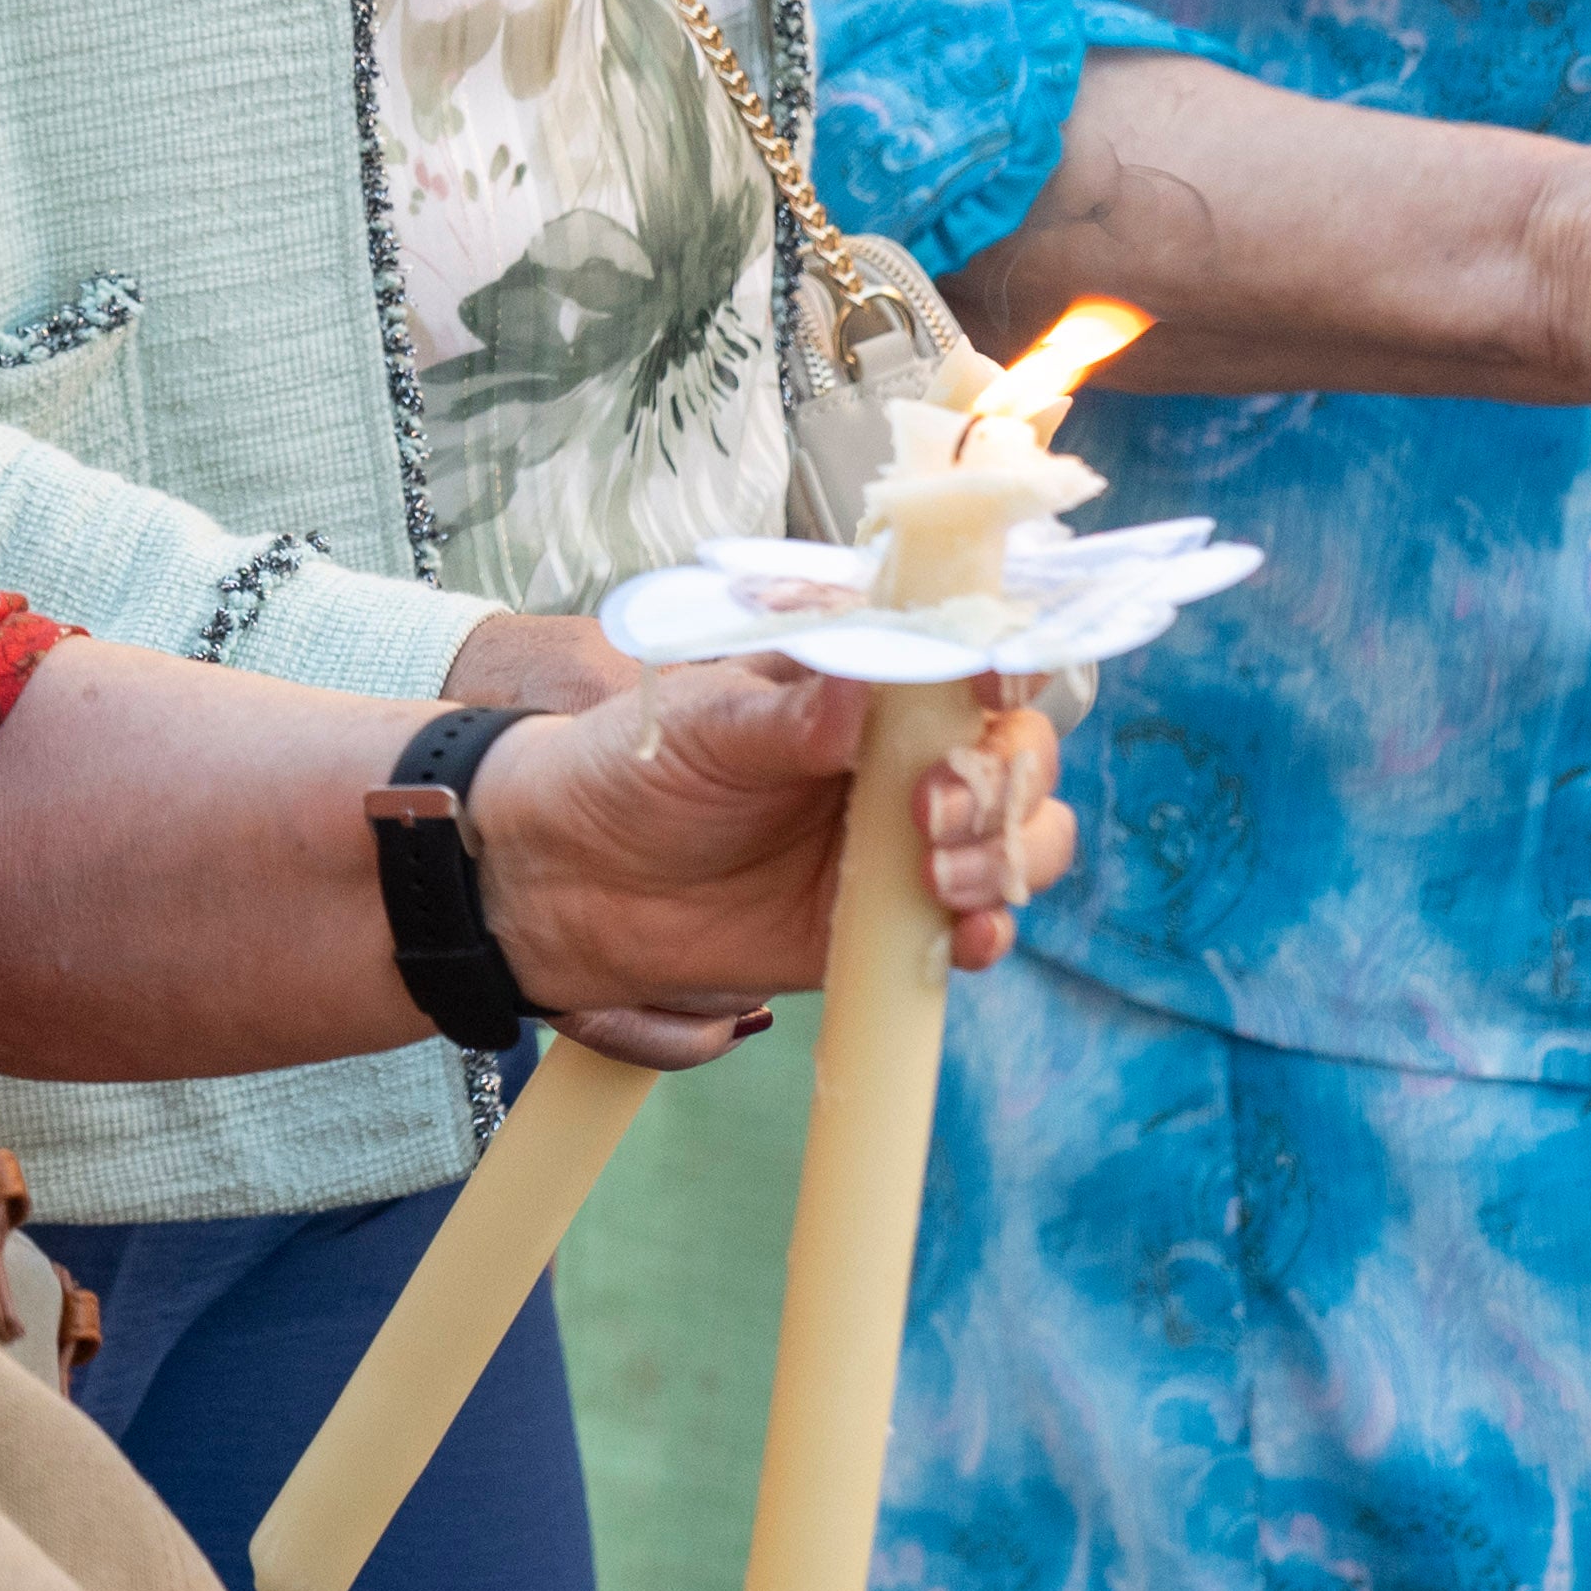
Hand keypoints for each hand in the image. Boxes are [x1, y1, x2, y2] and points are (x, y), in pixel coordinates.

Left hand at [471, 653, 1079, 1023]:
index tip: (990, 684)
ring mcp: (908, 838)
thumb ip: (787, 715)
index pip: (971, 654)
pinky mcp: (892, 921)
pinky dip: (991, 929)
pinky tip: (967, 936)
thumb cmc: (632, 769)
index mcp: (868, 679)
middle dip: (1004, 776)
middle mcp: (905, 752)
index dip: (1002, 665)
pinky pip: (975, 923)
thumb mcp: (702, 726)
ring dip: (1008, 850)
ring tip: (940, 874)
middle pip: (1019, 749)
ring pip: (1019, 835)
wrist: (571, 881)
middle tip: (932, 805)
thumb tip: (860, 689)